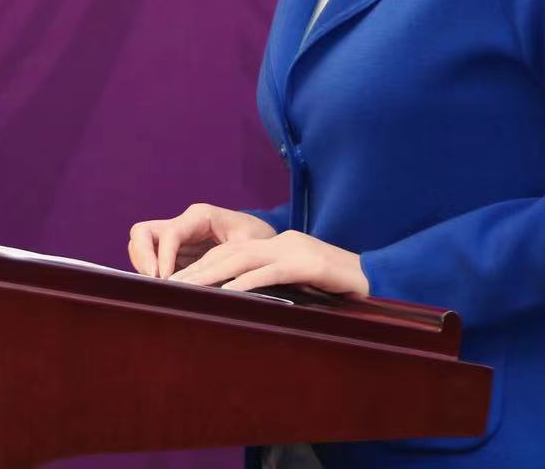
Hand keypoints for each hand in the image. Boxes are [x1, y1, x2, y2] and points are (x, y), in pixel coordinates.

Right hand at [128, 203, 277, 278]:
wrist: (265, 240)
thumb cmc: (260, 241)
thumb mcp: (250, 247)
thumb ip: (228, 259)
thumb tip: (206, 279)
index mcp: (199, 216)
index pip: (169, 234)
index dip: (162, 257)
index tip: (165, 280)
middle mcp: (182, 223)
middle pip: (141, 232)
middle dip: (142, 257)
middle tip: (152, 281)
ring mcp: (176, 237)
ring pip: (140, 244)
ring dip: (142, 265)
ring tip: (157, 288)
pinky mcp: (175, 252)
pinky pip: (150, 258)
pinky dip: (150, 272)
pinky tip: (163, 288)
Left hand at [165, 229, 370, 297]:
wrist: (376, 277)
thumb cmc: (336, 286)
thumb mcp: (298, 282)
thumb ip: (272, 284)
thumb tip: (239, 301)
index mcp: (274, 245)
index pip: (229, 254)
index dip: (201, 267)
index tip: (176, 281)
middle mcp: (279, 243)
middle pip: (229, 254)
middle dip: (197, 270)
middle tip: (168, 286)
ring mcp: (293, 251)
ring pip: (243, 260)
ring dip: (212, 275)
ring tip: (187, 289)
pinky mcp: (308, 265)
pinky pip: (271, 273)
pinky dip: (248, 283)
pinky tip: (228, 293)